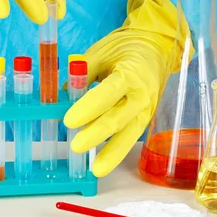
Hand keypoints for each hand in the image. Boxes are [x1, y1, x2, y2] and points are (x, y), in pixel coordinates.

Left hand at [63, 0, 190, 176]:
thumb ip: (81, 74)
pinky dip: (119, 149)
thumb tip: (60, 96)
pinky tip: (104, 162)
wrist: (156, 47)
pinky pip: (133, 134)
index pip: (110, 92)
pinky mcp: (147, 117)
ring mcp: (147, 108)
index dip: (90, 107)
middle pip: (120, 117)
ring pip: (131, 132)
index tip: (69, 120)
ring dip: (113, 152)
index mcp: (131, 72)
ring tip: (96, 169)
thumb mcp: (101, 53)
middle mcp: (142, 93)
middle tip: (76, 146)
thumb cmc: (124, 48)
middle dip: (98, 133)